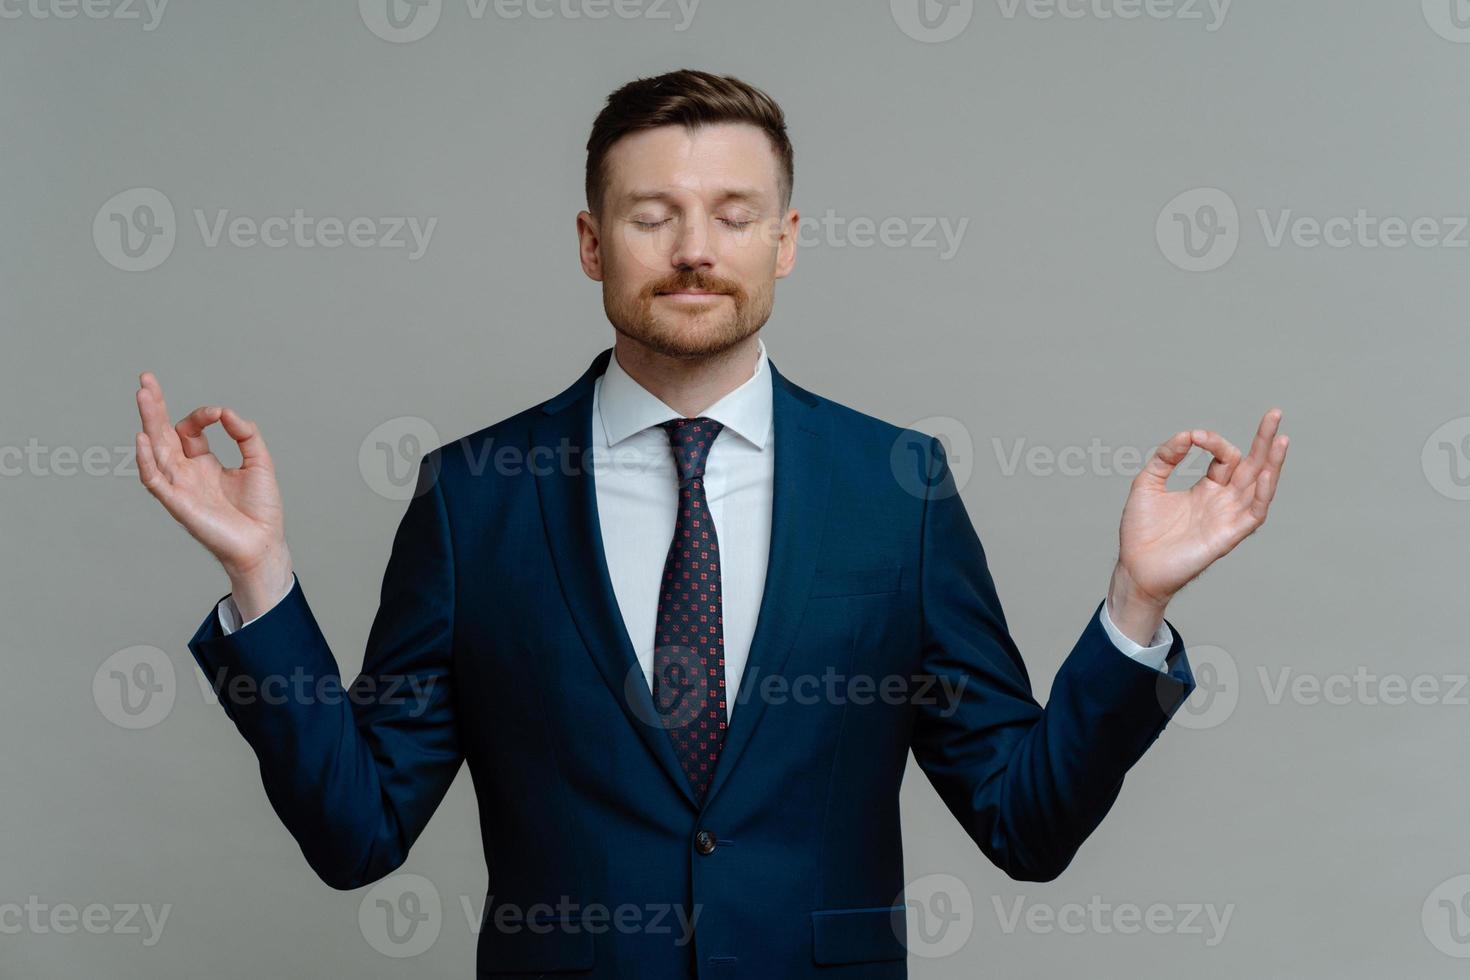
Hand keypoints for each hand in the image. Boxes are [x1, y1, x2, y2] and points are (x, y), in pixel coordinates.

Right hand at [134, 372, 292, 617]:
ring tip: (142, 395)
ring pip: (155, 450)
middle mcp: (187, 472)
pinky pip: (155, 479)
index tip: (218, 414)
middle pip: (163, 434)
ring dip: (148, 422)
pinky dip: (147, 460)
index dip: (200, 416)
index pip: (189, 431)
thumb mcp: (260, 462)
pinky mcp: (178, 503)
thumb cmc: (261, 509)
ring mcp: (180, 486)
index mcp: (205, 463)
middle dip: (154, 407)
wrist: (263, 543)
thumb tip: (226, 412)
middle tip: (145, 379)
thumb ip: (245, 434)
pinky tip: (144, 438)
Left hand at [1109, 409, 1289, 640]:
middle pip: (1252, 466)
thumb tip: (1188, 434)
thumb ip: (1166, 457)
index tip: (1194, 436)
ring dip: (1272, 462)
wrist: (1136, 566)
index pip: (1224, 457)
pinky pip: (1255, 512)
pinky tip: (1268, 472)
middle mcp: (1223, 500)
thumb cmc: (1140, 530)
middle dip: (1264, 440)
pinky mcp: (1229, 535)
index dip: (1212, 441)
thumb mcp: (1148, 483)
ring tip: (1281, 439)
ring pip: (1260, 486)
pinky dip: (1263, 493)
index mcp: (1206, 488)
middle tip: (1275, 412)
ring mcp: (1228, 517)